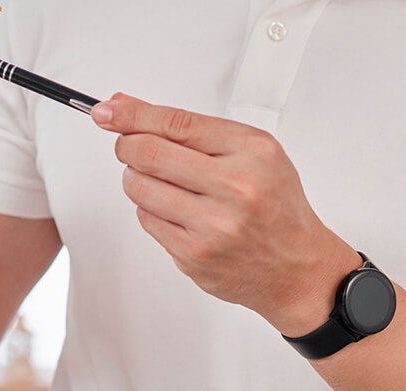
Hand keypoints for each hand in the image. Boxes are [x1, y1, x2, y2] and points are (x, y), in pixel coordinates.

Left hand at [93, 95, 363, 336]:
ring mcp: (213, 227)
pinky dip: (151, 209)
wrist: (297, 268)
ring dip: (137, 179)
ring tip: (161, 182)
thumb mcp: (253, 153)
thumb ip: (193, 130)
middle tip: (128, 146)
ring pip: (139, 188)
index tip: (108, 111)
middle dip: (127, 145)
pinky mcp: (194, 256)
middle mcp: (236, 189)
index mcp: (253, 154)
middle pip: (148, 153)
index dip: (132, 114)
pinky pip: (147, 219)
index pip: (176, 124)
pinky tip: (177, 211)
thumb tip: (128, 107)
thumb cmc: (275, 206)